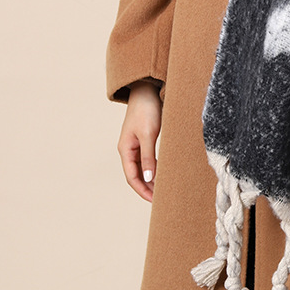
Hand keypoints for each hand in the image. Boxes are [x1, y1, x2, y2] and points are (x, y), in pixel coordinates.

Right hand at [117, 80, 162, 200]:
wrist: (147, 89)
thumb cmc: (146, 109)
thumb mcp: (148, 134)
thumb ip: (149, 157)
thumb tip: (149, 178)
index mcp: (125, 149)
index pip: (132, 177)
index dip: (142, 190)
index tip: (155, 200)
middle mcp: (128, 149)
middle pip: (136, 174)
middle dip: (147, 187)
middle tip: (161, 199)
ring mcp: (136, 144)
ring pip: (142, 167)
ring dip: (151, 178)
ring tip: (163, 189)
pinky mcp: (145, 138)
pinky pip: (148, 158)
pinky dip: (155, 167)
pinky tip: (164, 172)